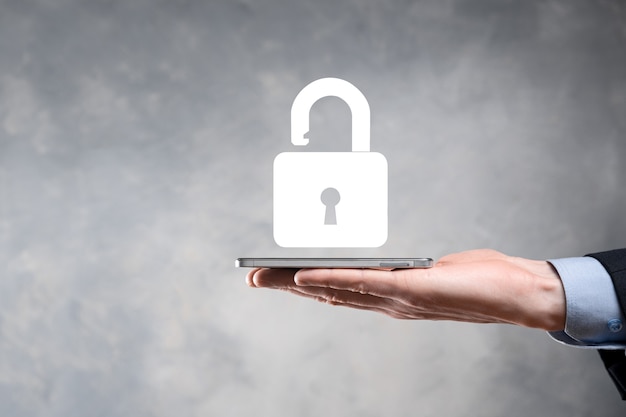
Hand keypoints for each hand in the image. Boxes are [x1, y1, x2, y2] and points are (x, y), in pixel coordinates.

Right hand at [246, 249, 565, 330]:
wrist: (520, 294)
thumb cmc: (479, 281)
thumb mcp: (430, 273)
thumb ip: (403, 271)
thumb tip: (384, 266)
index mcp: (391, 296)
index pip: (339, 291)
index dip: (303, 286)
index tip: (276, 276)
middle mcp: (388, 302)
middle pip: (326, 293)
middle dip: (285, 287)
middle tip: (251, 279)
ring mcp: (397, 298)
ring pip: (335, 290)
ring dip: (295, 284)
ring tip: (264, 277)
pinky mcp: (410, 290)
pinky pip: (362, 283)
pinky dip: (329, 279)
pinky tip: (304, 273)